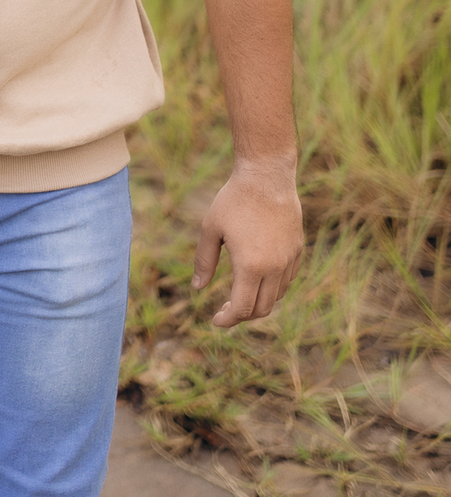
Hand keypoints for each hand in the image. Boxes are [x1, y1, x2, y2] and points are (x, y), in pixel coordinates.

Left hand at [192, 163, 303, 326]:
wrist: (267, 176)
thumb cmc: (234, 200)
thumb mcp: (210, 229)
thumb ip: (204, 261)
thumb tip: (197, 288)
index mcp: (250, 266)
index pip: (242, 309)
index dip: (228, 320)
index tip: (216, 320)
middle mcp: (274, 268)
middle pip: (262, 309)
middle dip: (242, 315)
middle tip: (225, 310)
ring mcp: (289, 260)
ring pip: (276, 296)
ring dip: (259, 302)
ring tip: (241, 294)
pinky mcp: (298, 250)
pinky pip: (287, 280)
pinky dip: (273, 287)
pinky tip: (258, 278)